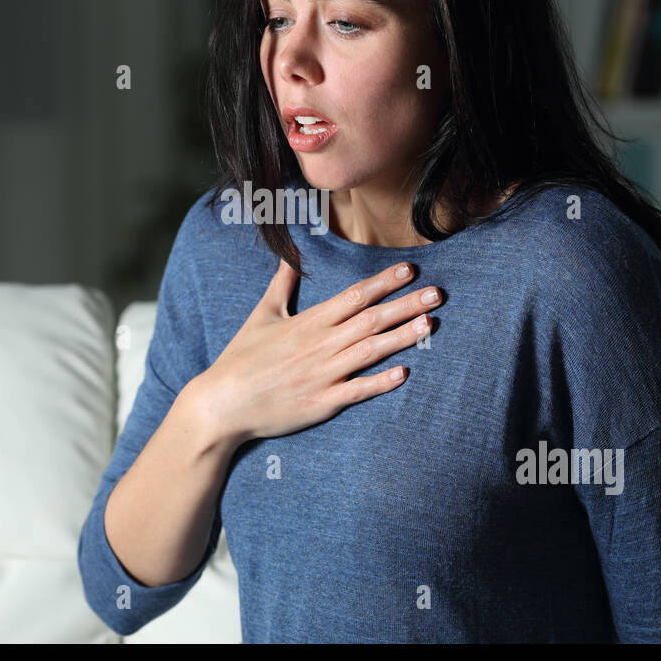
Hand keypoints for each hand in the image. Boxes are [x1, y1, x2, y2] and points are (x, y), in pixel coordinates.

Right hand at [184, 260, 441, 443]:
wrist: (222, 403)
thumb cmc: (240, 359)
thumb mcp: (261, 316)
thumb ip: (281, 286)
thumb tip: (290, 258)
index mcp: (308, 322)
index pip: (354, 296)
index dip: (384, 283)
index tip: (410, 271)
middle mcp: (320, 345)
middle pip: (371, 320)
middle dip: (406, 305)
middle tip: (438, 294)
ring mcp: (323, 375)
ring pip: (370, 352)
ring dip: (402, 337)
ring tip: (430, 324)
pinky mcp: (322, 403)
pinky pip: (357, 391)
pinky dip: (380, 382)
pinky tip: (404, 373)